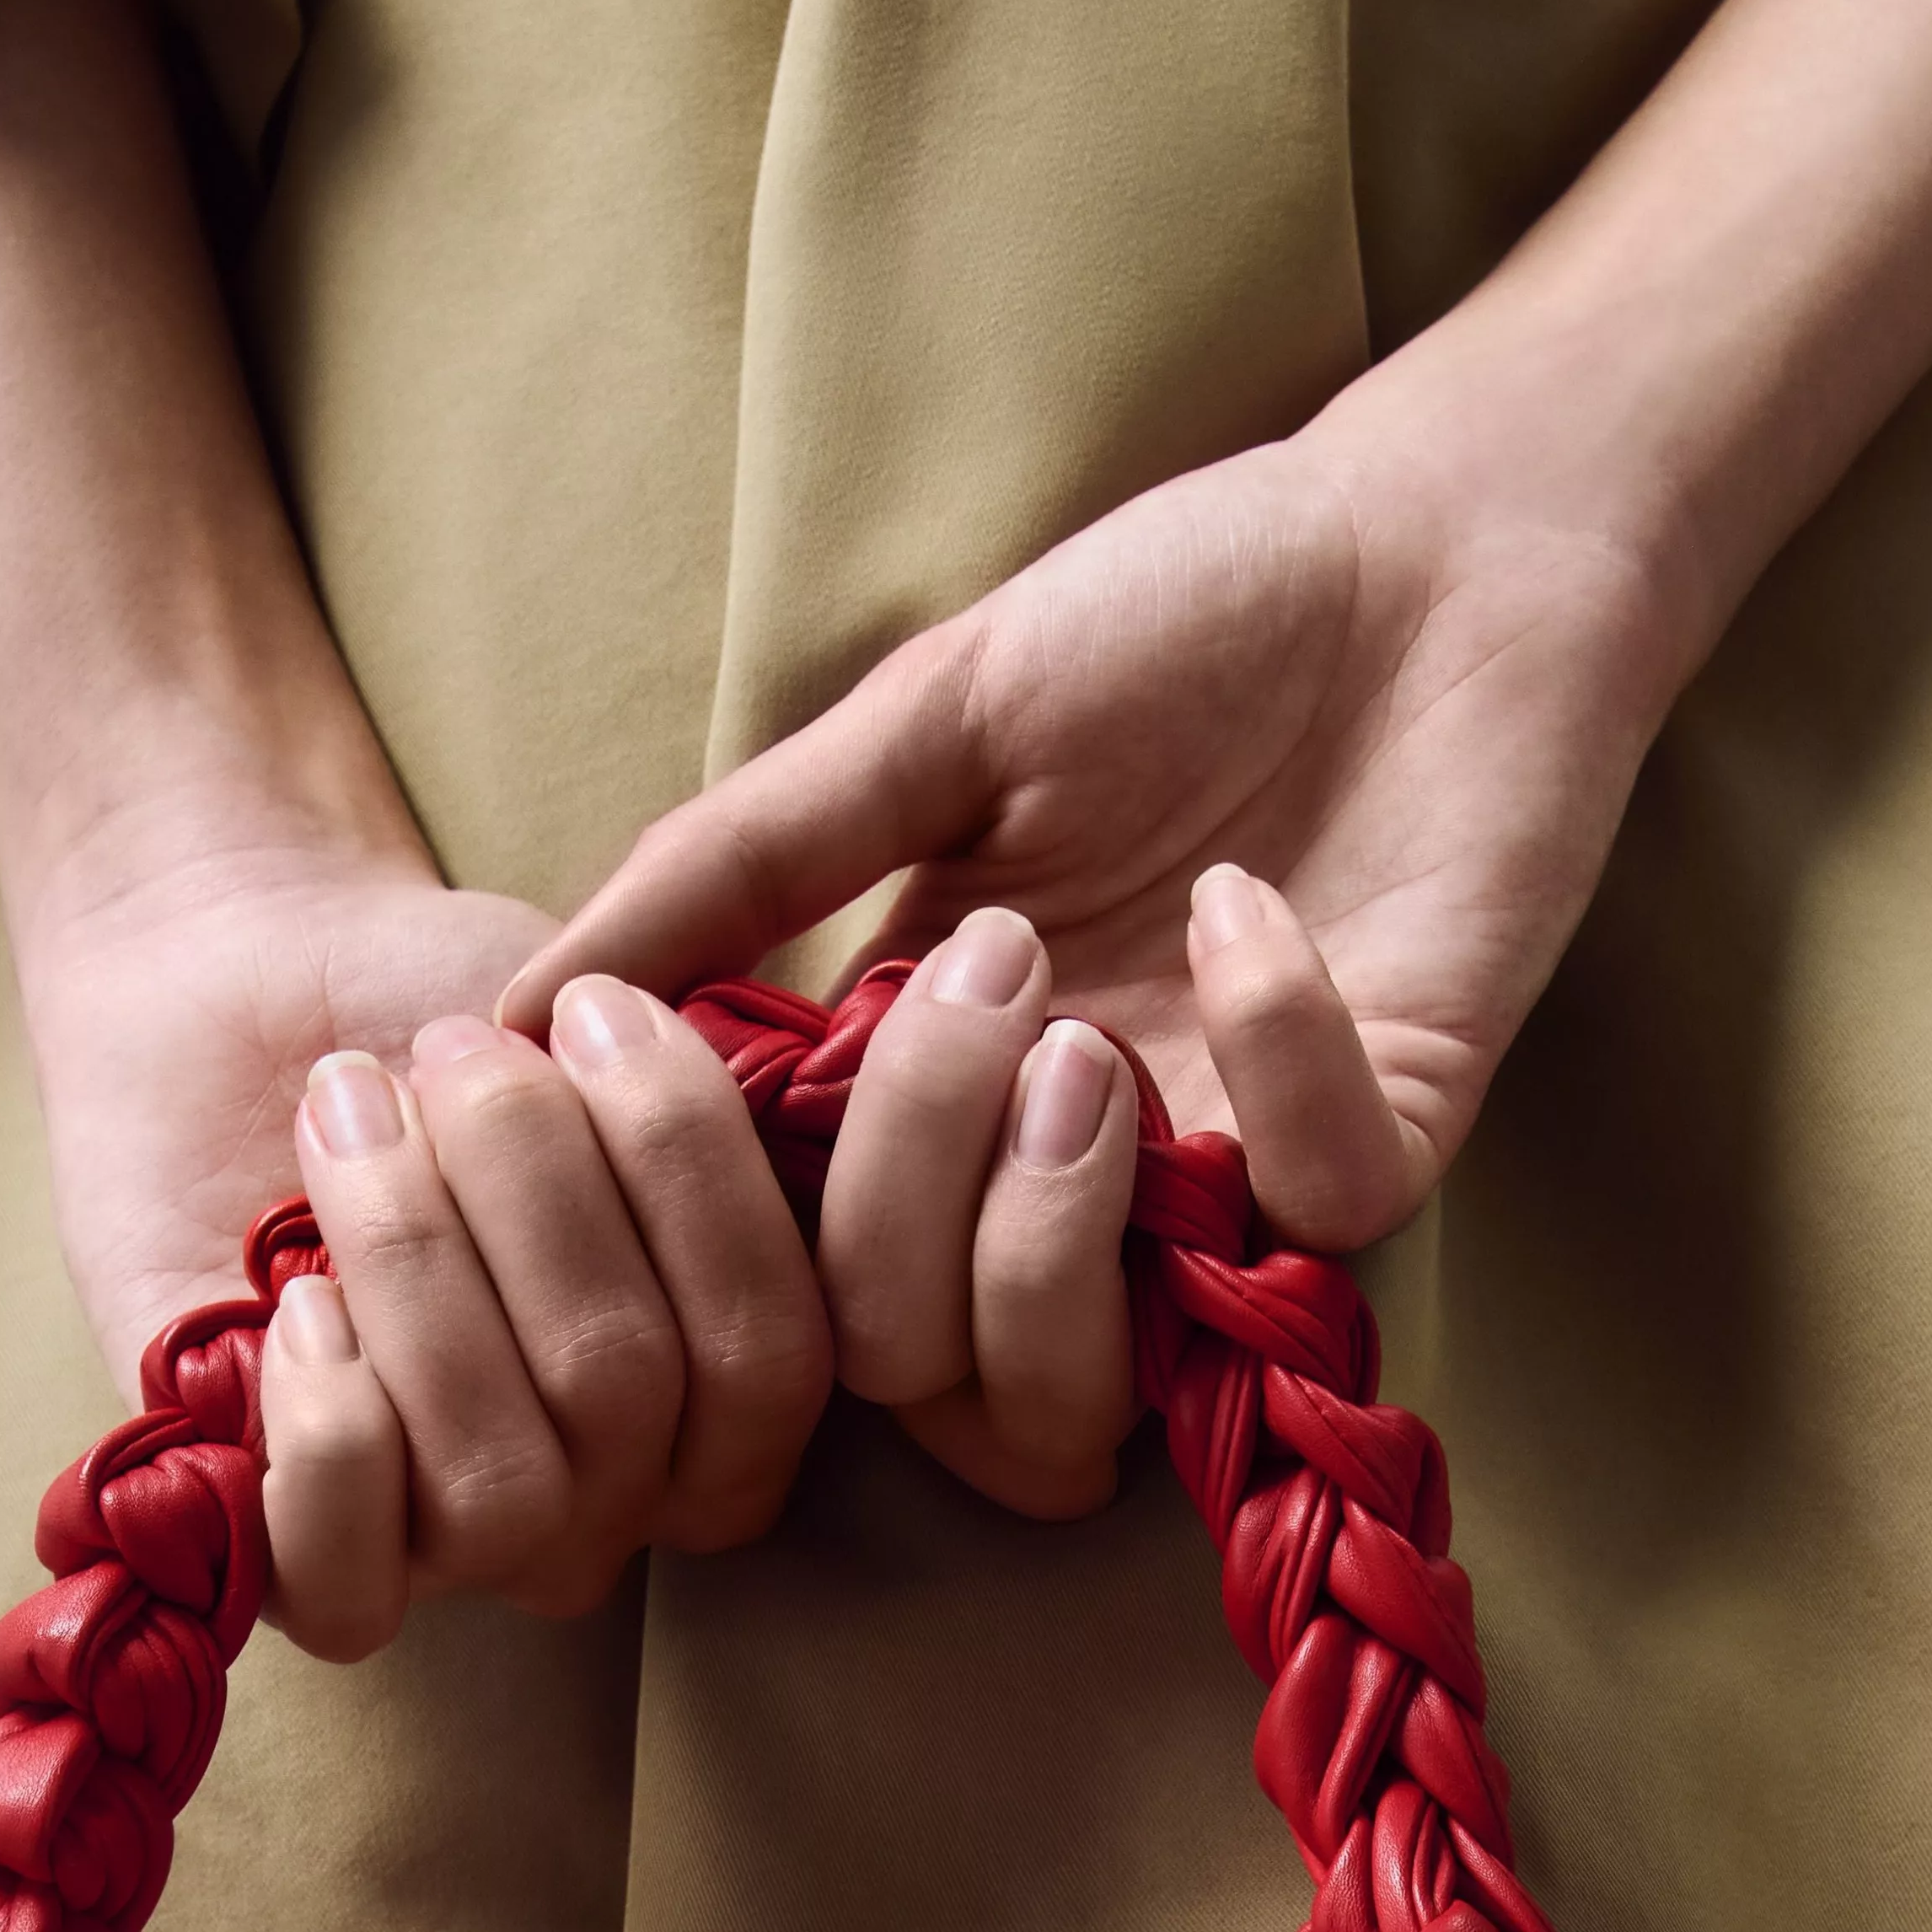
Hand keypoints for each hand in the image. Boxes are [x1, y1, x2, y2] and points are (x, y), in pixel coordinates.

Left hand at [18, 832, 850, 1660]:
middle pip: (625, 1394)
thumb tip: (738, 1102)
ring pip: (499, 1491)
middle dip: (529, 1179)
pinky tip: (298, 1300)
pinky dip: (328, 1429)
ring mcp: (459, 1545)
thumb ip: (700, 1089)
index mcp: (721, 1384)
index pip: (772, 1357)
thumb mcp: (587, 1023)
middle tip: (444, 1047)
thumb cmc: (432, 1018)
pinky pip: (349, 1591)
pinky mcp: (298, 1562)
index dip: (692, 1174)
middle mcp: (611, 1498)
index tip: (591, 1007)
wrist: (226, 991)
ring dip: (415, 1262)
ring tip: (346, 1111)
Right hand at [511, 380, 1697, 1259]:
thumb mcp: (921, 723)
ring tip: (1076, 1025)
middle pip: (905, 1372)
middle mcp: (1063, 1173)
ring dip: (1039, 1221)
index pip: (780, 1275)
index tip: (681, 1057)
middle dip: (889, 1211)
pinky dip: (1267, 1062)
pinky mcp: (1392, 1131)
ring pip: (1082, 1388)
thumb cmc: (1179, 618)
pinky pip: (1311, 1211)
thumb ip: (731, 871)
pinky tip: (1253, 905)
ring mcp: (1222, 1174)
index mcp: (933, 1092)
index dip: (711, 1222)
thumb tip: (501, 1014)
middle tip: (973, 983)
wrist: (1430, 542)